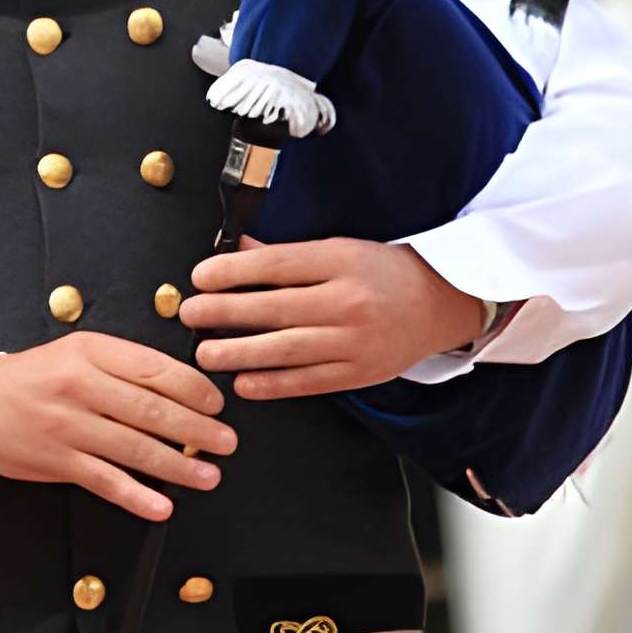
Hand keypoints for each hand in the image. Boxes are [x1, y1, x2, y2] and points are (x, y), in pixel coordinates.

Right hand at [0, 333, 235, 521]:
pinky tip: (161, 505)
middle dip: (196, 429)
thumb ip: (125, 365)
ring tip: (208, 474)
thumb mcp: (78, 351)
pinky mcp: (57, 461)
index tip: (217, 403)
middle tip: (226, 442)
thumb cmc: (38, 376)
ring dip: (177, 465)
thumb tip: (183, 388)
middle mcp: (80, 386)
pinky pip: (105, 480)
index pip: (153, 369)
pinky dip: (136, 496)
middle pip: (150, 410)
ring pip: (133, 448)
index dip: (192, 388)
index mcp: (91, 351)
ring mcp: (68, 426)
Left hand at [180, 236, 488, 400]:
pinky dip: (272, 384)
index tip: (200, 276)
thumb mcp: (339, 248)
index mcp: (341, 261)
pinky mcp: (357, 373)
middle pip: (275, 308)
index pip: (277, 265)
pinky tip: (243, 383)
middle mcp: (347, 301)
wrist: (441, 303)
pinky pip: (306, 381)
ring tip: (205, 353)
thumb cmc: (385, 272)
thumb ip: (287, 255)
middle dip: (225, 312)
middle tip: (190, 313)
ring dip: (239, 353)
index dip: (233, 272)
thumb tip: (239, 249)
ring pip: (286, 349)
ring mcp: (353, 341)